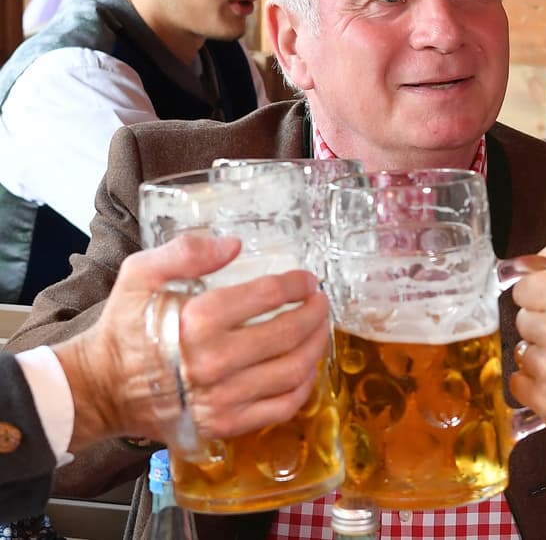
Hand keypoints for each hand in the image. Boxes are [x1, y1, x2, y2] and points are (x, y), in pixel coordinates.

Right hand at [54, 235, 330, 450]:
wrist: (100, 388)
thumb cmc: (124, 328)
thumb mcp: (141, 274)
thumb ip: (185, 251)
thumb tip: (233, 244)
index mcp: (197, 321)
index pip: (268, 296)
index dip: (297, 283)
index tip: (308, 279)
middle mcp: (214, 361)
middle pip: (288, 333)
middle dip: (315, 313)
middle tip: (321, 302)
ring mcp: (221, 398)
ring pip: (292, 371)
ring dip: (316, 347)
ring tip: (320, 330)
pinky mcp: (223, 424)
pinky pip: (280, 407)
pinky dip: (303, 386)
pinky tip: (306, 368)